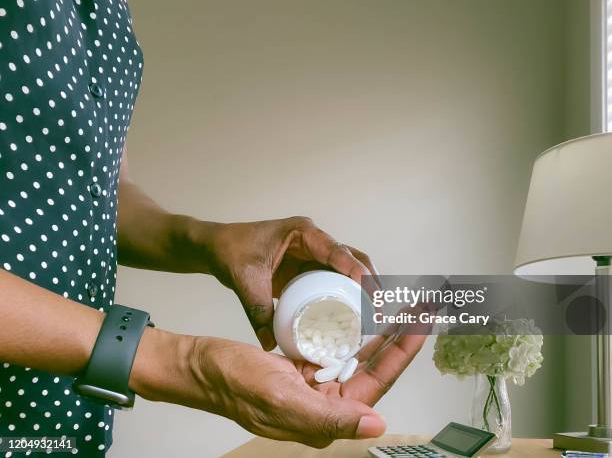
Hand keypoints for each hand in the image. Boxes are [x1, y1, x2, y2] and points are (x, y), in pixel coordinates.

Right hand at [131, 331, 425, 447]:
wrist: (200, 367)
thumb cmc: (235, 383)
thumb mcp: (281, 399)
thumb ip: (328, 417)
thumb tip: (376, 425)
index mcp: (327, 416)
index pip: (376, 382)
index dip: (402, 353)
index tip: (422, 324)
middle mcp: (326, 403)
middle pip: (373, 366)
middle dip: (399, 337)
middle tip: (420, 308)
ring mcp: (314, 384)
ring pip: (357, 355)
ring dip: (379, 331)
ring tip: (401, 307)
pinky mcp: (302, 368)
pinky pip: (335, 347)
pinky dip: (351, 330)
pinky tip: (364, 314)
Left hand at [206, 217, 379, 349]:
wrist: (217, 247)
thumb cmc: (230, 251)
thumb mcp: (245, 279)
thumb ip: (257, 309)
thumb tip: (270, 344)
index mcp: (302, 233)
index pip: (336, 250)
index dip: (355, 269)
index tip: (370, 289)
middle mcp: (313, 241)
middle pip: (352, 257)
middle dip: (370, 279)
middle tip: (380, 306)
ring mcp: (312, 254)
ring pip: (347, 268)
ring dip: (363, 287)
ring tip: (375, 312)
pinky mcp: (307, 268)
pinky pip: (332, 279)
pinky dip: (345, 293)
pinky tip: (353, 314)